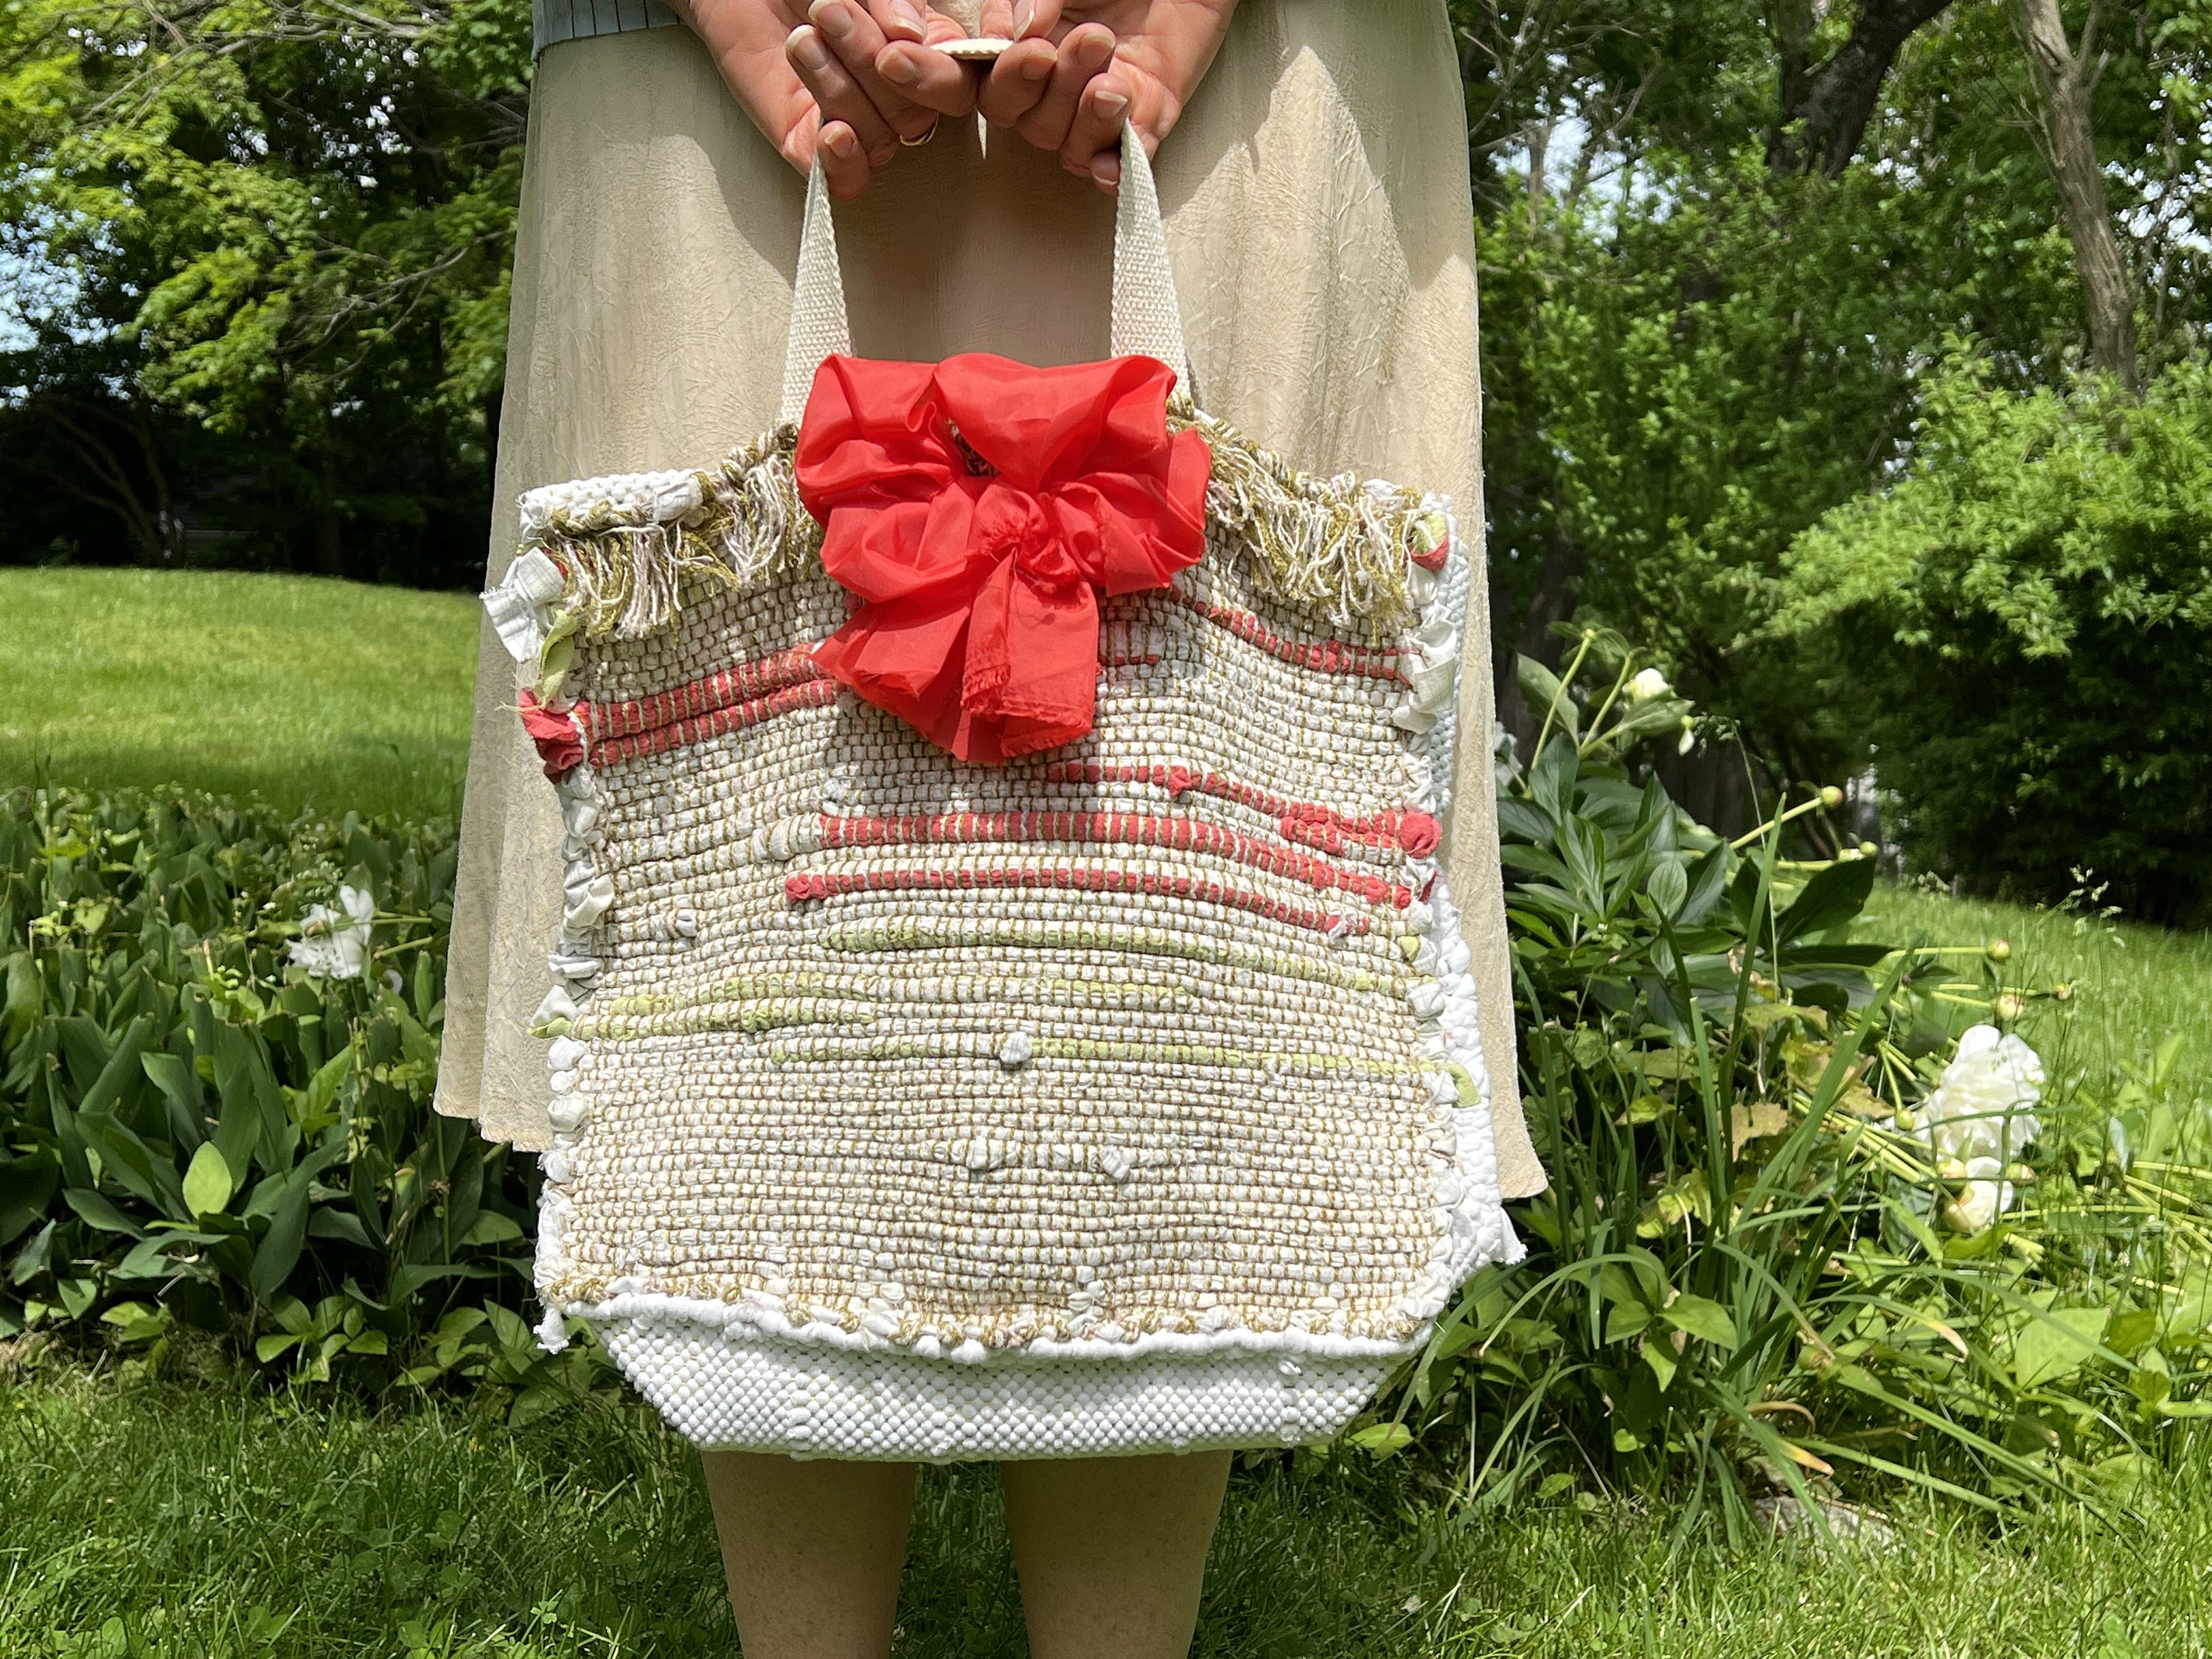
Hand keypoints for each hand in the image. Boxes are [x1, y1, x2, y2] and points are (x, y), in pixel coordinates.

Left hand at [670, 0, 979, 197]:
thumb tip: (910, 34)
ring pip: (879, 141)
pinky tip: (831, 134)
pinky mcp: (809, 144)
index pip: (957, 85)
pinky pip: (848, 183)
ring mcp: (855, 125)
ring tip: (801, 38)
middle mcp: (897, 97)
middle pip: (915, 115)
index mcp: (923, 53)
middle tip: (829, 11)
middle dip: (867, 62)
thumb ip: (889, 2)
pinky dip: (845, 164)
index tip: (894, 50)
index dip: (935, 77)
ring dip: (838, 87)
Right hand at [973, 0, 1237, 191]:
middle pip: (1035, 126)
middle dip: (1060, 91)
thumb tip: (1022, 30)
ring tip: (1116, 85)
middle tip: (1096, 39)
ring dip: (1090, 124)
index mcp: (1029, 51)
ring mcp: (1101, 108)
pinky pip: (1123, 165)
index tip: (1037, 51)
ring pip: (1074, 149)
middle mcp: (1058, 88)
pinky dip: (1115, 171)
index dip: (1008, 82)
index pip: (997, 91)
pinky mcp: (1148, 119)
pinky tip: (1111, 165)